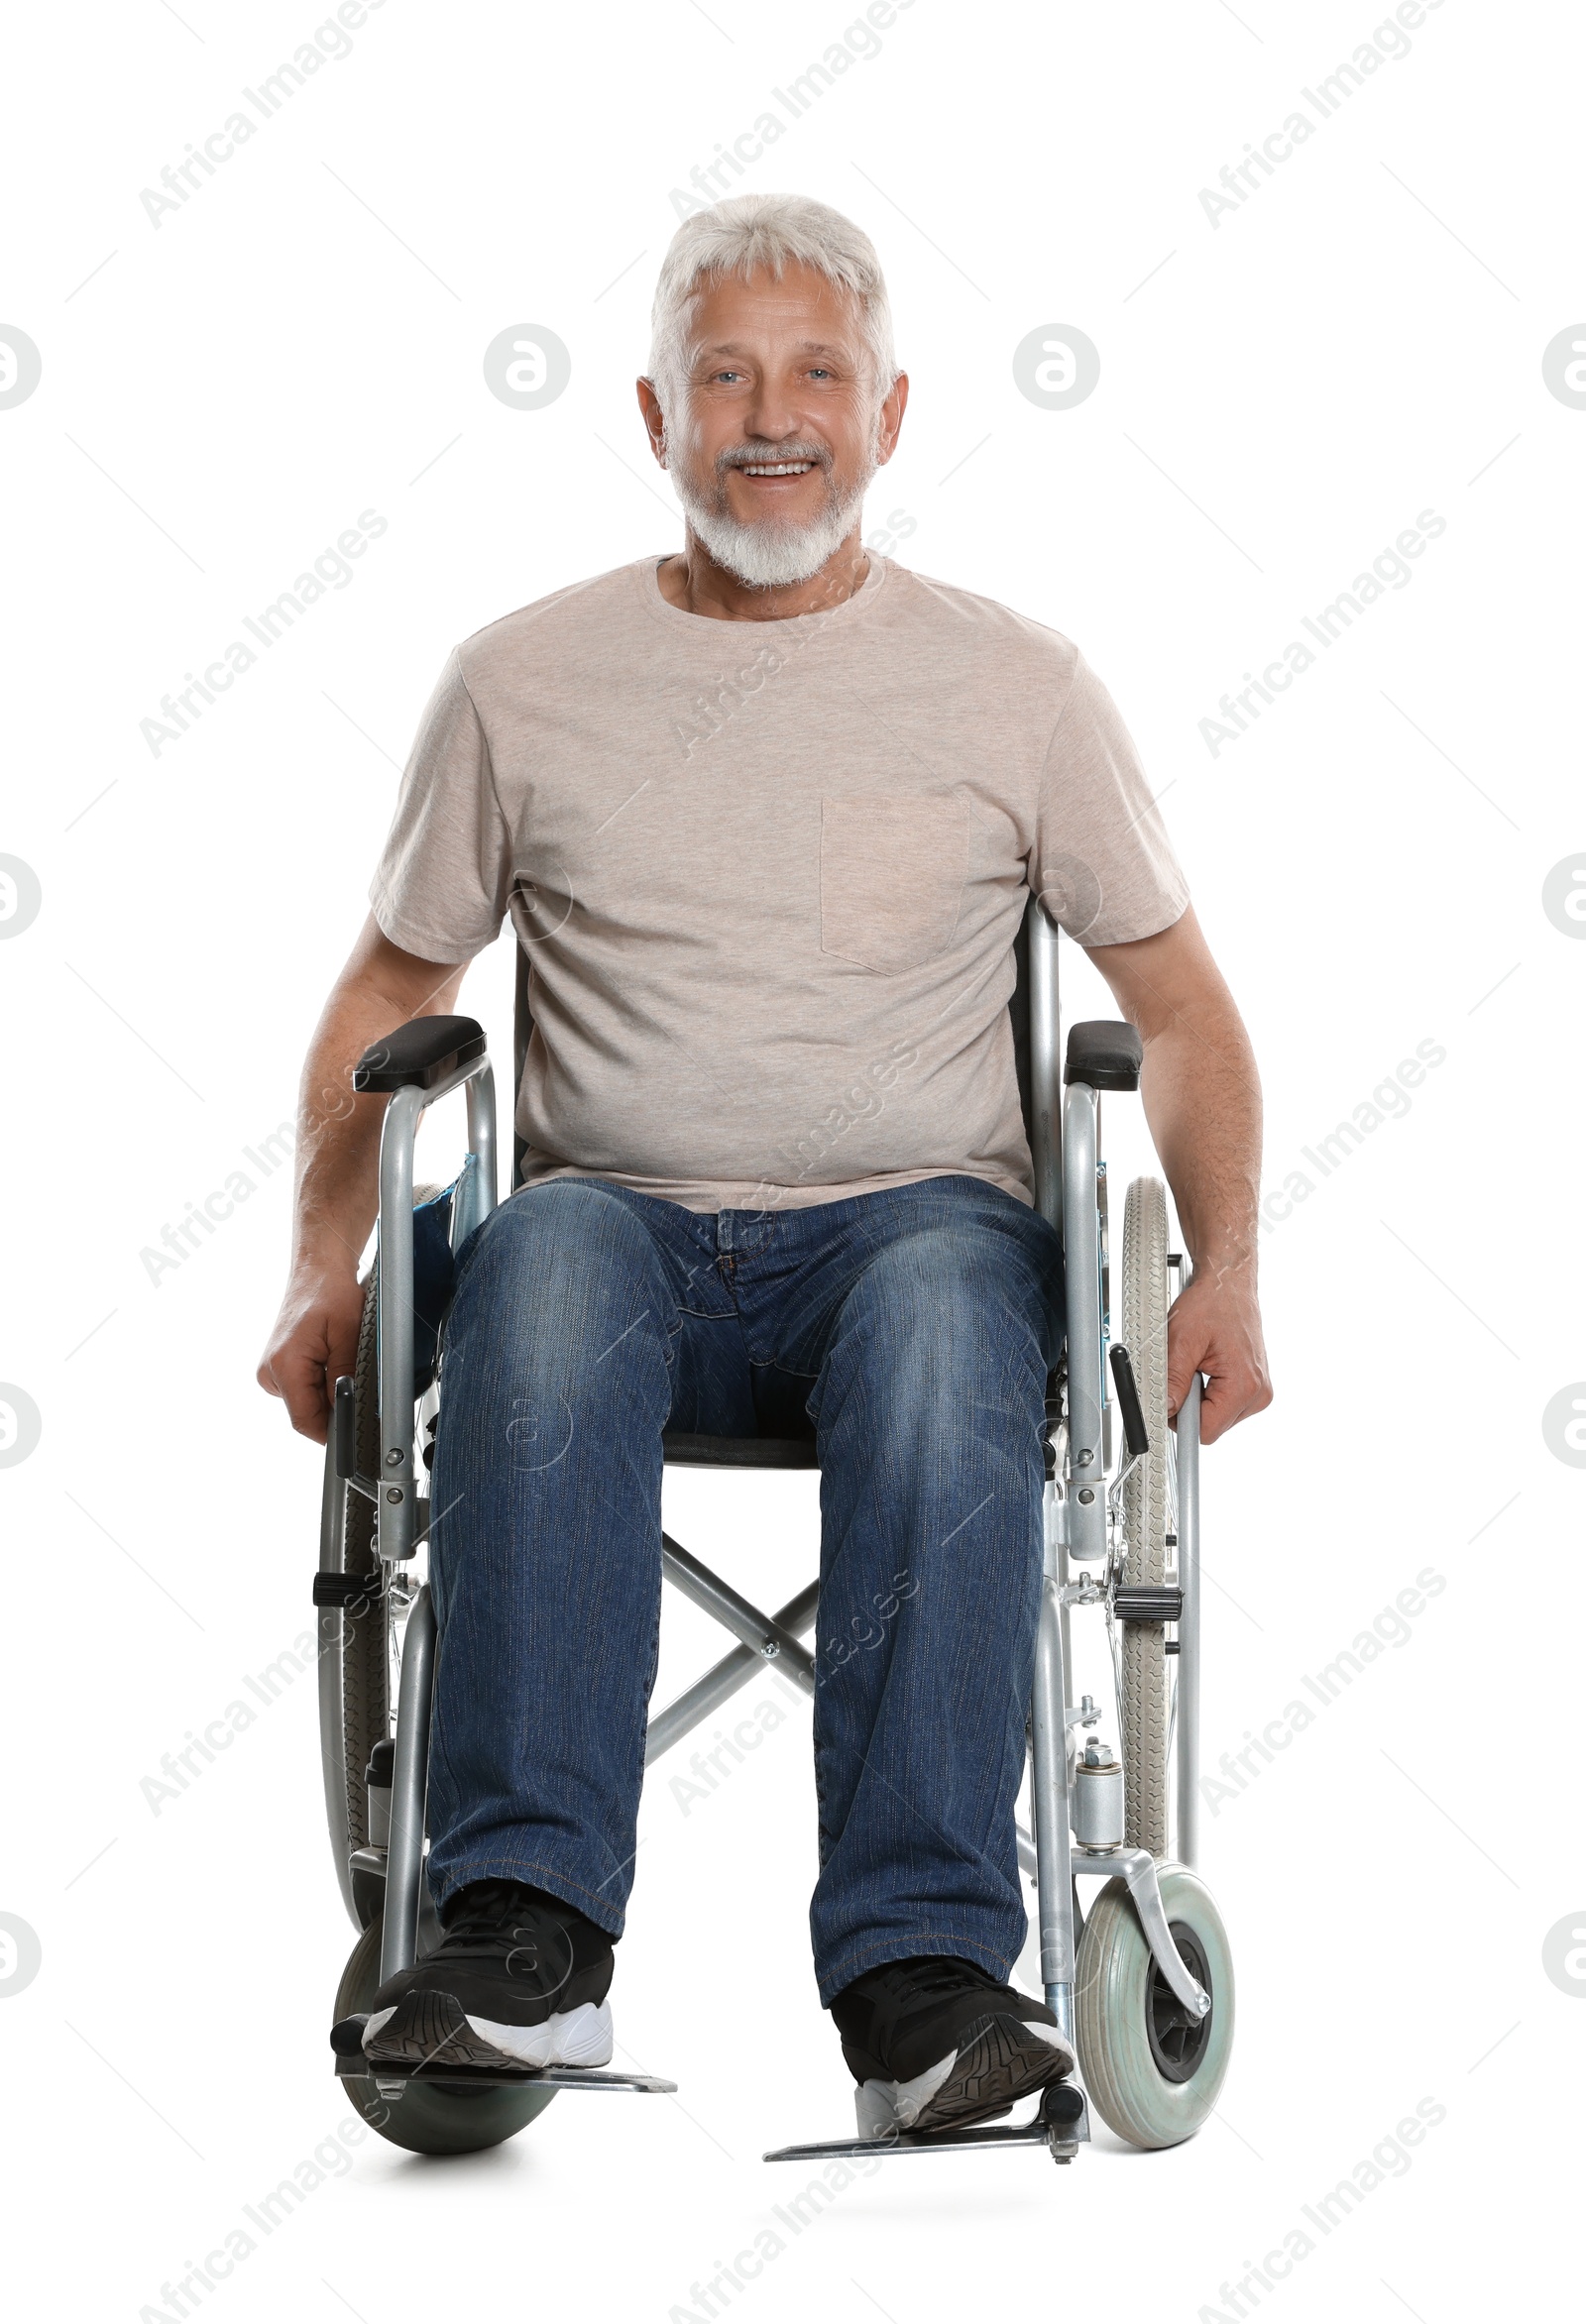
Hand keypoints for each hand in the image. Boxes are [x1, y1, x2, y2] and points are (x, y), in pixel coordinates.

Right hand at [257, 1263, 366, 1443]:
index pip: (305, 1421)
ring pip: (307, 1403)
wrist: (318, 1271)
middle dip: (334, 1407)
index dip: (332, 1432)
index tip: (354, 1433)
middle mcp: (270, 1373)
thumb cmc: (330, 1294)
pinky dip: (322, 1382)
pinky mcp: (280, 1368)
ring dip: (328, 1392)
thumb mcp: (348, 1338)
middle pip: (307, 1414)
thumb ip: (344, 1378)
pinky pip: (304, 1389)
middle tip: (355, 1381)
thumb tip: (347, 1411)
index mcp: (283, 1366)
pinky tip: (330, 1358)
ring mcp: (273, 1372)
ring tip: (340, 1358)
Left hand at [1164, 1261, 1271, 1445]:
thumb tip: (1165, 1409)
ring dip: (1199, 1395)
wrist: (1229, 1283)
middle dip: (1190, 1403)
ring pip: (1216, 1415)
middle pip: (1212, 1425)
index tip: (1170, 1404)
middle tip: (1187, 1369)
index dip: (1181, 1420)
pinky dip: (1209, 1388)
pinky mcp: (1253, 1385)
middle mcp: (1258, 1393)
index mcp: (1245, 1386)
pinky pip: (1223, 1402)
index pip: (1207, 1432)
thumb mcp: (1182, 1340)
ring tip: (1199, 1362)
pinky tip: (1208, 1364)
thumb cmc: (1213, 1302)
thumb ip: (1173, 1380)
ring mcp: (1258, 1390)